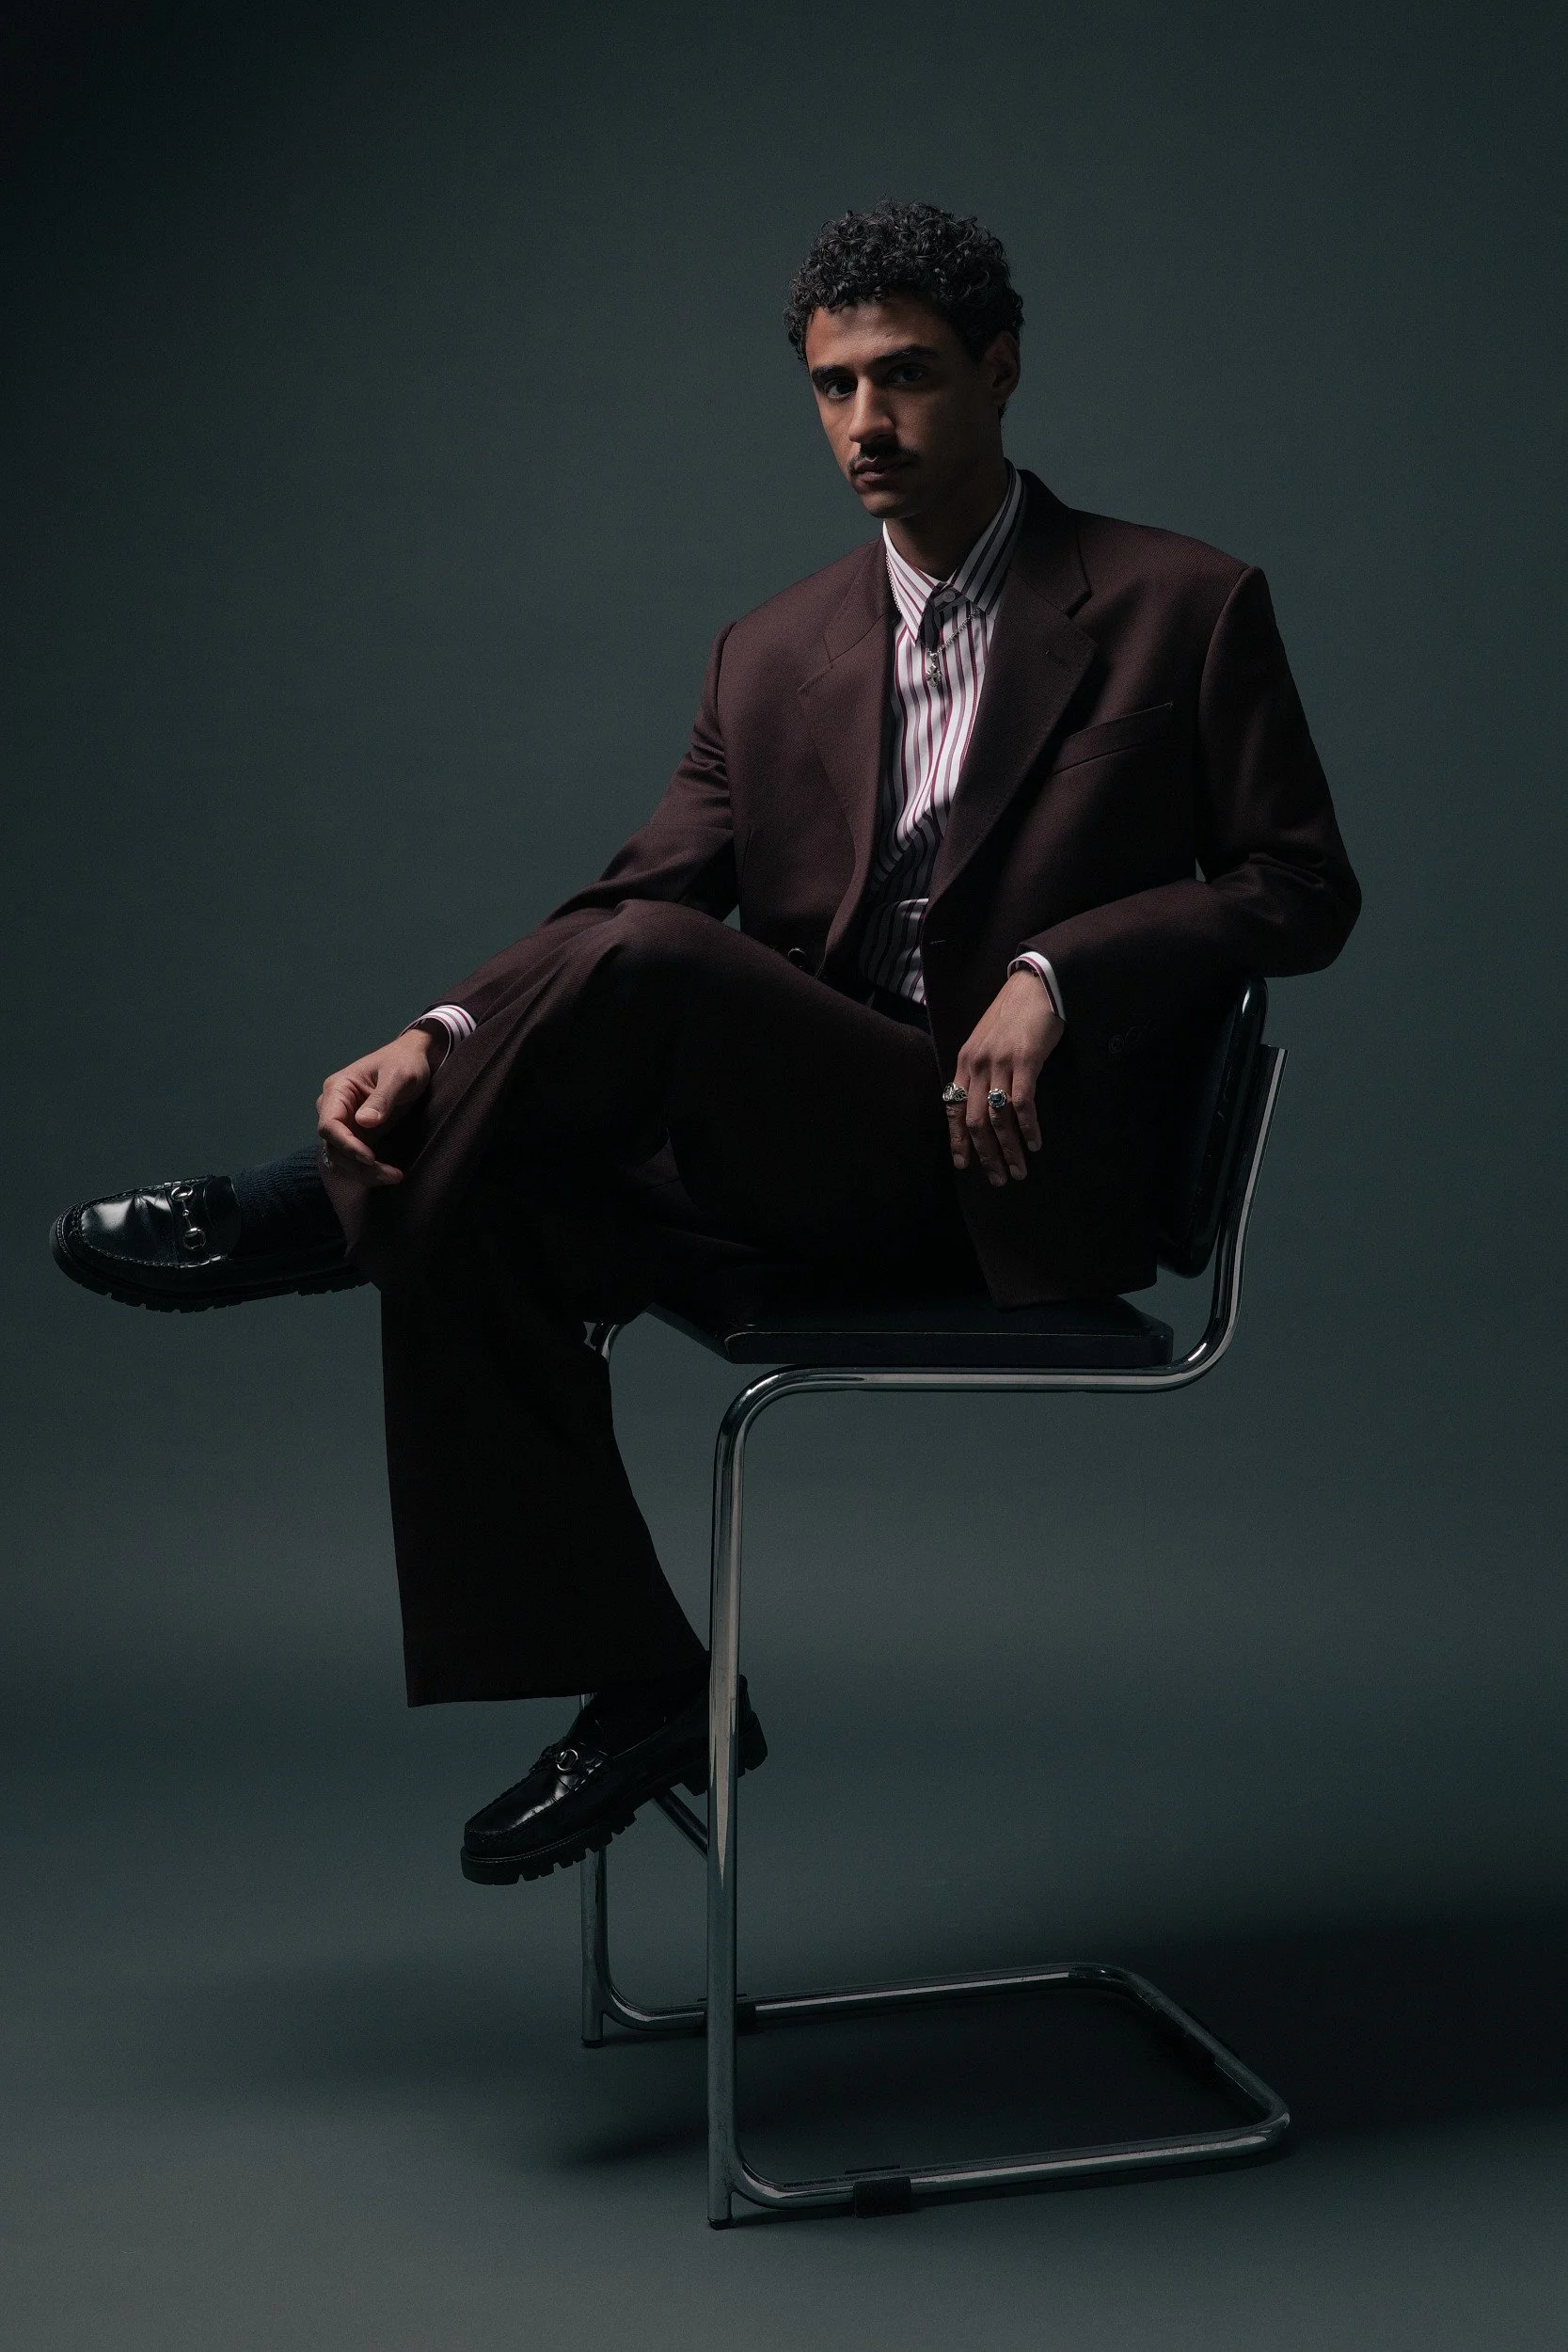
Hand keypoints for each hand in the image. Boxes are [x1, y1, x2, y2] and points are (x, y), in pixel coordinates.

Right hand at [315, 1027, 441, 1188]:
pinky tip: (390, 1174)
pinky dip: (370, 1170)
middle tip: (390, 1175)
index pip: (329, 1125)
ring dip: (365, 1172)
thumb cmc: (405, 1062)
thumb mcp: (399, 1076)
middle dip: (358, 1165)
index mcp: (338, 1090)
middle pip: (334, 1146)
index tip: (369, 1158)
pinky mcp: (359, 1134)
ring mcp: (346, 1123)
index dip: (346, 1145)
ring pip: (343, 1157)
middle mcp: (335, 1109)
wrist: (414, 1059)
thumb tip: (364, 1122)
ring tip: (394, 1177)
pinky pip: (356, 1158)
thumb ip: (382, 1097)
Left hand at [946, 969, 1063, 1185]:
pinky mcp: (1024, 1061)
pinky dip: (1027, 1128)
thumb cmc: (1013, 1015)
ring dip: (1009, 1149)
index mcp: (964, 1061)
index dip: (957, 1139)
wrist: (1035, 985)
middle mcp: (977, 1065)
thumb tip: (981, 1101)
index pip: (953, 1107)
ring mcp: (999, 1063)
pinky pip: (1022, 1103)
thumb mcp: (986, 1041)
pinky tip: (1035, 1143)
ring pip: (997, 1118)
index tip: (963, 1164)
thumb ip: (981, 1068)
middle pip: (973, 1121)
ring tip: (1019, 1171)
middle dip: (985, 1155)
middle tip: (998, 1179)